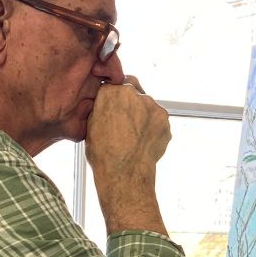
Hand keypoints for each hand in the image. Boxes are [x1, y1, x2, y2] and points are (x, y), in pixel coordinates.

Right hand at [85, 81, 170, 234]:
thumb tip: (106, 102)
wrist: (125, 173)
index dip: (114, 95)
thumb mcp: (91, 124)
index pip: (114, 83)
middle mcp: (133, 93)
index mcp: (111, 92)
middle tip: (125, 121)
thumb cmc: (103, 152)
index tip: (114, 106)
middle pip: (133, 90)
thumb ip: (101, 106)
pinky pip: (158, 119)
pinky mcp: (164, 119)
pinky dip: (153, 127)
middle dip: (130, 101)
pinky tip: (144, 141)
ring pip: (147, 105)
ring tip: (134, 136)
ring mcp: (152, 106)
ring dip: (143, 114)